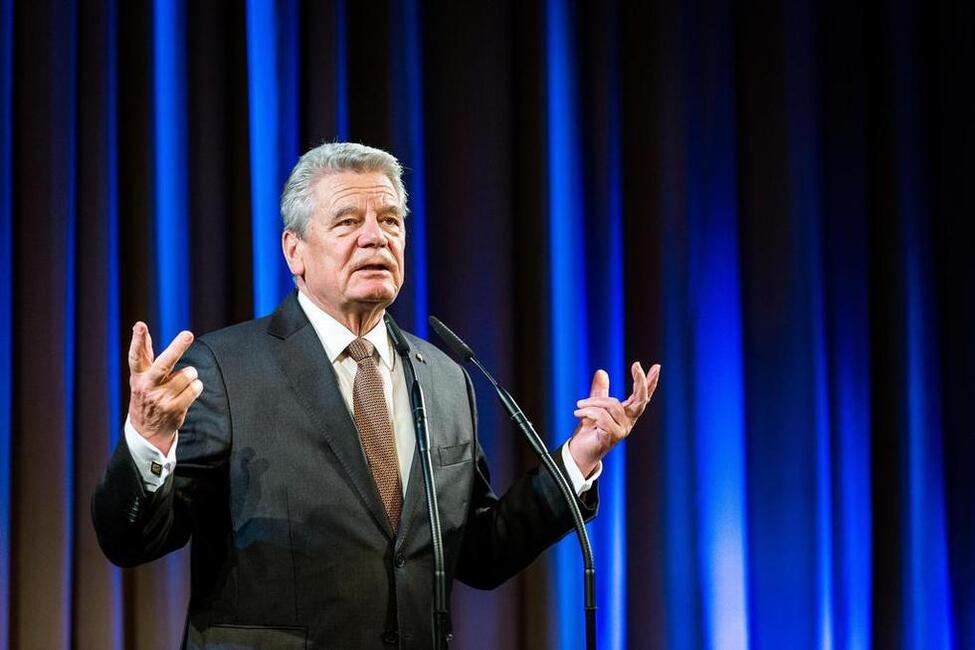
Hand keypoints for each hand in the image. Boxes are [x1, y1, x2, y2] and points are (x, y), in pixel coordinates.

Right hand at [127, 322, 202, 454]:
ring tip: (183, 382)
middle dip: (176, 348)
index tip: (140, 325)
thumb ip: (143, 352)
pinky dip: (196, 386)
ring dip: (191, 375)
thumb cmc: (146, 395)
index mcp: (139, 376)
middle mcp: (148, 386)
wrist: (146, 431)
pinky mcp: (174, 409)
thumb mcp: (140, 376)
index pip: (136, 356)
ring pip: (187, 374)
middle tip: (188, 334)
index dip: (138, 340)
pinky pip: (195, 388)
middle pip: (164, 363)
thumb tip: (139, 326)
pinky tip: (190, 390)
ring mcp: (161, 398)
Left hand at [568, 362, 660, 476]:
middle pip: (641, 399)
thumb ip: (600, 391)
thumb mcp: (594, 406)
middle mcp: (628, 421)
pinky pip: (602, 416)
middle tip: (637, 365)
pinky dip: (588, 412)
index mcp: (627, 413)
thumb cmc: (589, 430)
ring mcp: (622, 430)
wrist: (579, 452)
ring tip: (579, 405)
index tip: (657, 367)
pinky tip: (578, 414)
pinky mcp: (613, 436)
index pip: (642, 396)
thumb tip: (602, 372)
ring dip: (593, 402)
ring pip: (612, 405)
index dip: (650, 382)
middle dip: (641, 381)